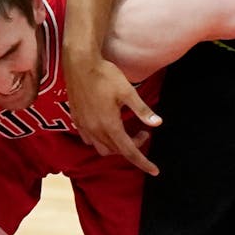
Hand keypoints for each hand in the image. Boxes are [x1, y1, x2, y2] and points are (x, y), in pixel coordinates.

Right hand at [63, 54, 160, 174]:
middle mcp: (95, 129)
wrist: (79, 63)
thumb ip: (142, 110)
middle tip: (143, 132)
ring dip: (116, 146)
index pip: (129, 151)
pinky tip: (107, 128)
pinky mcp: (76, 119)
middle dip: (132, 147)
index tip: (155, 171)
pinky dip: (101, 140)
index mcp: (109, 125)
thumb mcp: (128, 92)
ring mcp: (83, 126)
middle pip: (116, 150)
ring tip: (126, 132)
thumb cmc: (105, 75)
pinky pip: (89, 139)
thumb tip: (158, 123)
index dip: (143, 162)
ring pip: (102, 148)